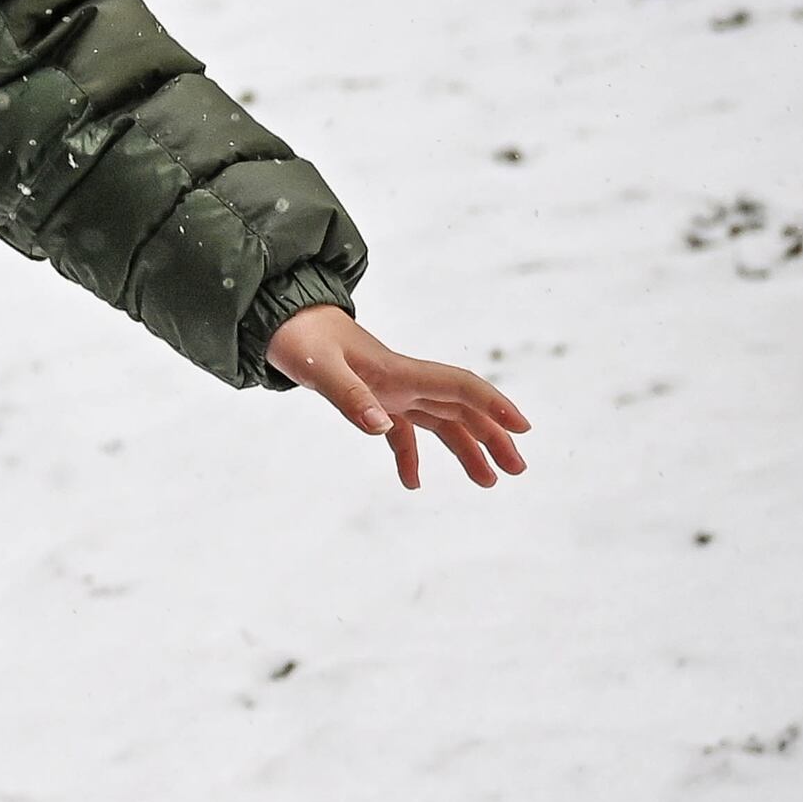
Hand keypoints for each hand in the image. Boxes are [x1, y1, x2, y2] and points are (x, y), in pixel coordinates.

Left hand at [265, 307, 532, 490]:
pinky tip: (412, 483)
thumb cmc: (300, 339)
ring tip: (488, 481)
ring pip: (441, 421)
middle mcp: (404, 381)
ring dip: (467, 449)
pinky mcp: (374, 400)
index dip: (493, 405)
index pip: (460, 387)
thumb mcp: (319, 369)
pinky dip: (411, 456)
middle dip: (493, 436)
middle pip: (462, 408)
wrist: (281, 318)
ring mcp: (392, 391)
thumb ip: (349, 397)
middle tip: (517, 469)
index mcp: (400, 371)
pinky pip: (404, 431)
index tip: (521, 428)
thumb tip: (382, 429)